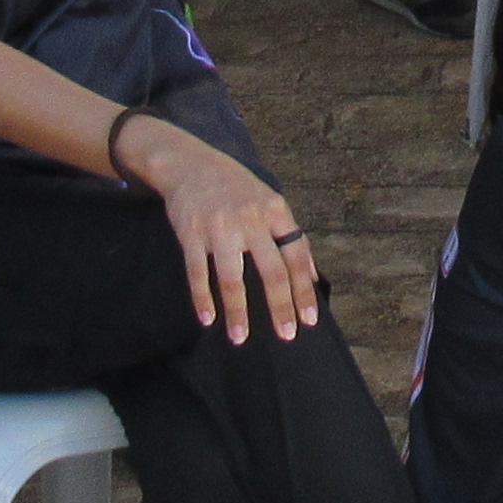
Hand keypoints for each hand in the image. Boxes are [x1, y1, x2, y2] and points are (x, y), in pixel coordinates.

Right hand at [127, 123, 317, 342]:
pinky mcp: (191, 233)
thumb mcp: (270, 203)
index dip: (304, 289)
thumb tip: (312, 275)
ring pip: (232, 278)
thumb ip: (290, 237)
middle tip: (286, 335)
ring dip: (237, 311)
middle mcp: (251, 220)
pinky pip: (197, 272)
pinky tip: (208, 319)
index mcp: (275, 211)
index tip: (309, 319)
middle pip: (271, 271)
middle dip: (280, 306)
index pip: (296, 256)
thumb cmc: (237, 189)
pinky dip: (202, 298)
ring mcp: (219, 227)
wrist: (190, 164)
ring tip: (241, 338)